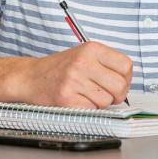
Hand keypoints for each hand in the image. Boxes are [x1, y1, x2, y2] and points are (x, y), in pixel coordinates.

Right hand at [18, 40, 132, 108]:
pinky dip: (88, 109)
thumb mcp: (84, 55)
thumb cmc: (60, 68)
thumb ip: (106, 64)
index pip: (126, 66)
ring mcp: (74, 80)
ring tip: (86, 95)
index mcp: (91, 49)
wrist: (30, 77)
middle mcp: (83, 62)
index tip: (118, 83)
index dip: (126, 79)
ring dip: (100, 103)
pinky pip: (92, 109)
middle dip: (116, 95)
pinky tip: (78, 100)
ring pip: (106, 100)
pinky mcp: (66, 98)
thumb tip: (127, 82)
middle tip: (105, 94)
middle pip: (119, 86)